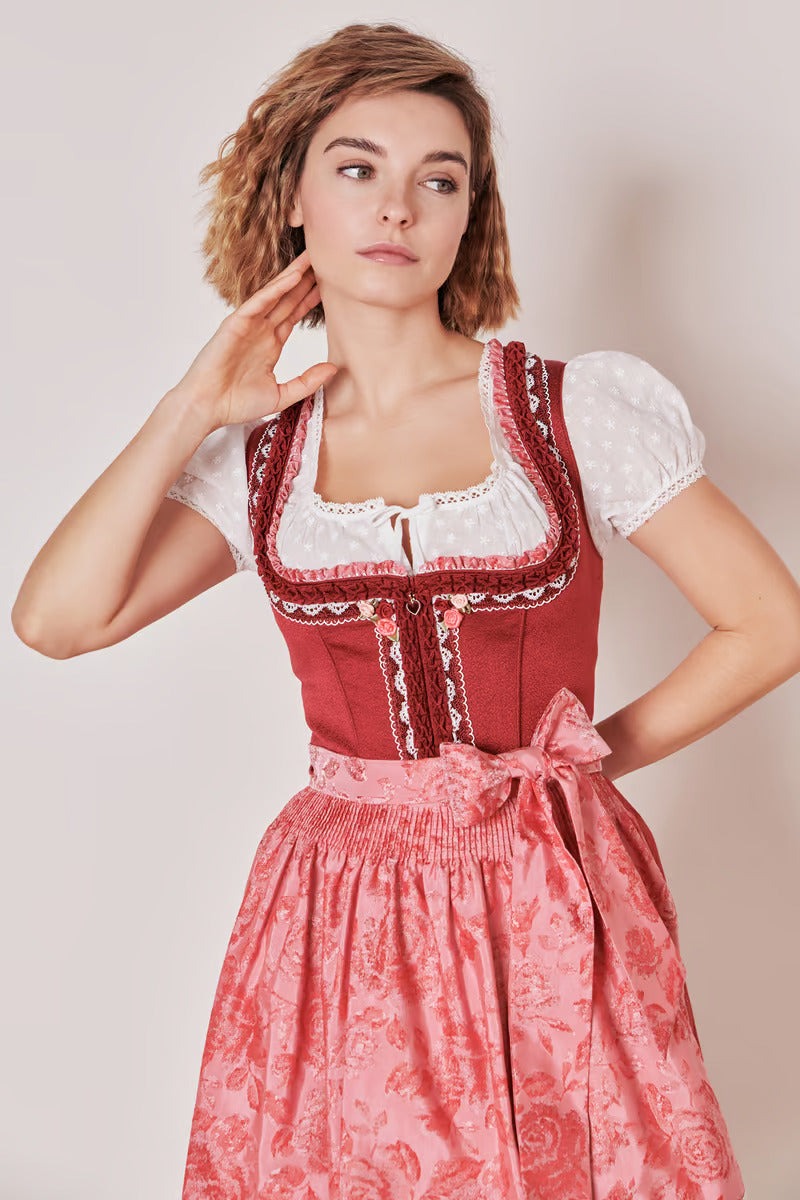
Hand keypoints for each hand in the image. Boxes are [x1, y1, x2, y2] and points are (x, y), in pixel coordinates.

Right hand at [172, 249, 338, 429]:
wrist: (207, 407)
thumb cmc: (237, 404)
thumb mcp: (282, 395)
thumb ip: (308, 382)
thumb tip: (333, 369)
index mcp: (270, 345)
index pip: (294, 315)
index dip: (310, 300)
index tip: (330, 286)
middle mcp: (261, 331)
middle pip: (287, 299)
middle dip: (305, 280)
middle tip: (324, 260)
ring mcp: (248, 325)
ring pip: (275, 295)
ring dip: (293, 276)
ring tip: (311, 258)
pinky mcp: (236, 323)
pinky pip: (259, 302)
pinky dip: (276, 289)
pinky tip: (292, 277)